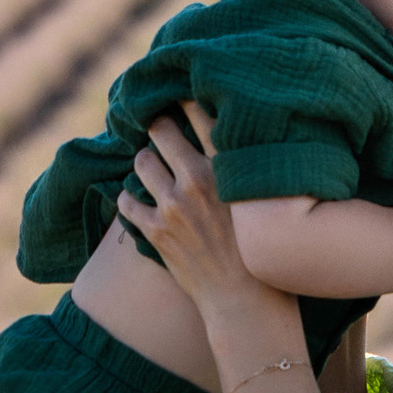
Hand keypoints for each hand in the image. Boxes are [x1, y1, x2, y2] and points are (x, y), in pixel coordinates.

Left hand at [118, 103, 285, 318]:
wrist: (246, 301)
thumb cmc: (265, 252)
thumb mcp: (263, 200)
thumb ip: (247, 169)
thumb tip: (242, 144)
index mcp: (227, 169)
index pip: (202, 115)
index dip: (186, 98)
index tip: (179, 92)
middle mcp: (195, 182)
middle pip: (160, 131)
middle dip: (158, 126)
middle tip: (159, 126)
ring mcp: (172, 207)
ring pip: (141, 163)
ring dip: (146, 162)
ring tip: (152, 166)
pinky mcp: (155, 232)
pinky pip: (127, 202)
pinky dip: (129, 199)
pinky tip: (138, 199)